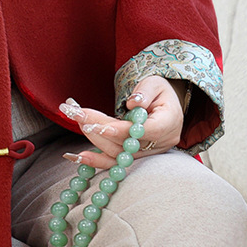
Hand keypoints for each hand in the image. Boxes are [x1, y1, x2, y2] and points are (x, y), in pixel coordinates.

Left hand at [58, 75, 184, 169]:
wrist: (166, 106)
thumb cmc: (159, 92)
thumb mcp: (155, 83)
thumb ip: (145, 92)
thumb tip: (133, 103)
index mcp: (168, 123)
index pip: (144, 131)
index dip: (120, 130)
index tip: (97, 125)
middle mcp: (160, 143)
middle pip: (126, 142)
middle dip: (98, 128)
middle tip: (77, 114)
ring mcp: (148, 153)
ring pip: (118, 153)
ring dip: (94, 139)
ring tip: (78, 121)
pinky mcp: (135, 157)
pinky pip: (115, 162)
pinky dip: (96, 160)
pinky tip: (77, 156)